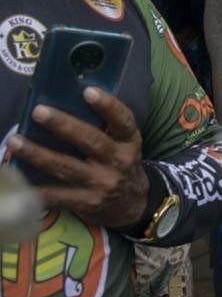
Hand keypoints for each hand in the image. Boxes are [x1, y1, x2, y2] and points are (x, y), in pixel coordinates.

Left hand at [7, 87, 148, 228]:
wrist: (132, 204)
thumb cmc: (120, 164)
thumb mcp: (124, 144)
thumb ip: (106, 128)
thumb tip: (67, 101)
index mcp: (129, 142)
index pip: (123, 120)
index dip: (108, 105)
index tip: (88, 91)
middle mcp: (119, 162)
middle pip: (90, 141)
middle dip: (63, 125)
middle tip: (38, 111)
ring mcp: (102, 184)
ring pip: (66, 167)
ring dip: (38, 153)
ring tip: (15, 141)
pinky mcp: (86, 203)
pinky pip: (56, 195)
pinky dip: (35, 188)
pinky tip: (17, 179)